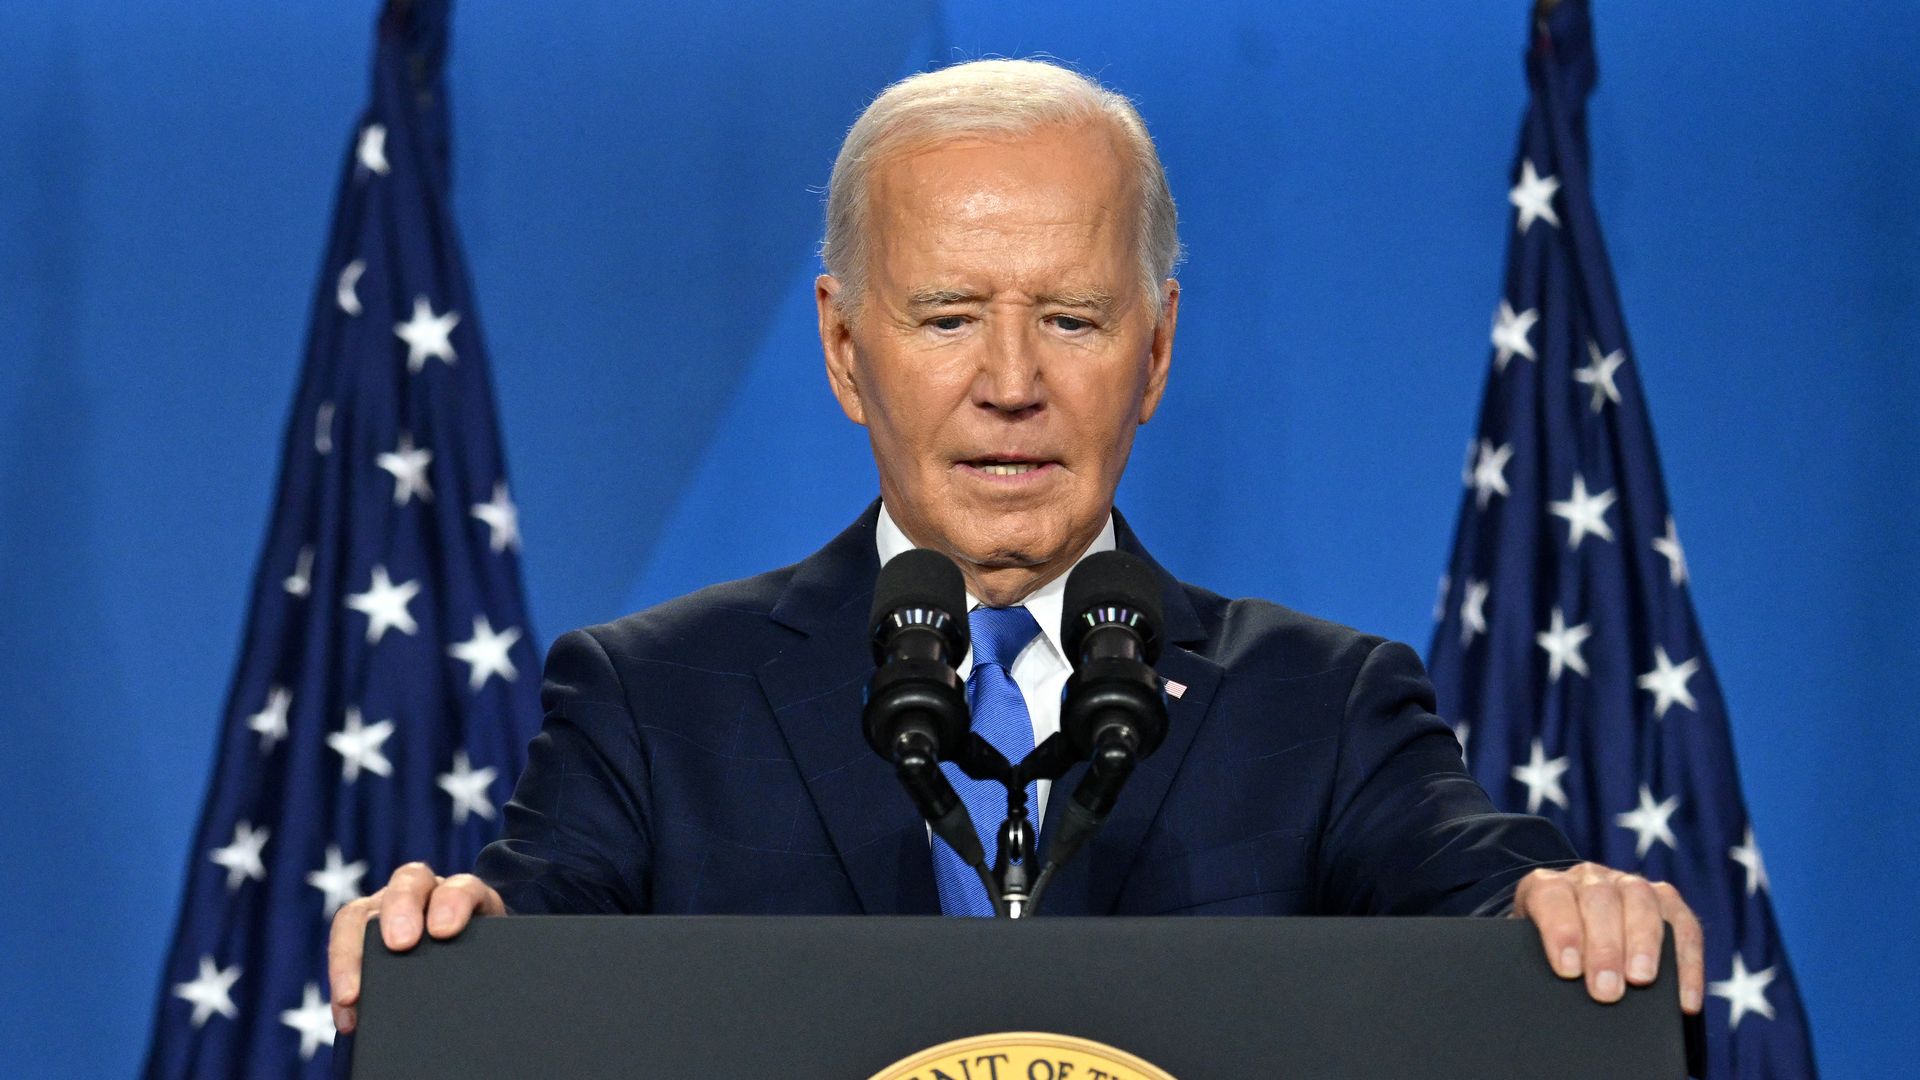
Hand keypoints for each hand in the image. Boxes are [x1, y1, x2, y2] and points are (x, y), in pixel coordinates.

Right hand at [327, 861, 505, 1033]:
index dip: (454, 902)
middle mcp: (423, 894)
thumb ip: (493, 965)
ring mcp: (386, 910)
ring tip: (352, 994)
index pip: (463, 886)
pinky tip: (346, 1015)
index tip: (445, 931)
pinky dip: (340, 981)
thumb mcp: (492, 960)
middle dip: (401, 909)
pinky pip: (341, 948)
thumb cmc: (482, 962)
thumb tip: (502, 1008)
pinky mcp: (361, 934)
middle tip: (400, 944)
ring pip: (360, 912)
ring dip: (351, 951)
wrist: (471, 964)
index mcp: (464, 896)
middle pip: (408, 882)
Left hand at [1511, 863, 1702, 1013]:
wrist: (1570, 934)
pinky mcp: (1666, 901)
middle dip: (1605, 948)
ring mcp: (1629, 884)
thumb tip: (1553, 989)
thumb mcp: (1531, 951)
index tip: (1568, 970)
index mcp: (1546, 885)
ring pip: (1642, 901)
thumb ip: (1536, 962)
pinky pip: (1683, 925)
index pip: (1552, 896)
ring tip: (1642, 981)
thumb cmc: (1547, 951)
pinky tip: (1684, 998)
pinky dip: (1686, 962)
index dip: (1561, 930)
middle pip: (1600, 900)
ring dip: (1644, 944)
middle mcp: (1589, 878)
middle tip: (1606, 990)